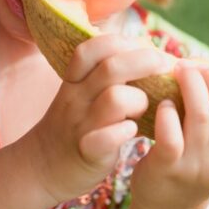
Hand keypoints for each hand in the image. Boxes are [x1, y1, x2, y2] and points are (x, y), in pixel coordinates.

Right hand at [25, 34, 169, 203]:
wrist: (44, 167)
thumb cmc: (78, 122)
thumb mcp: (83, 92)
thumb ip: (107, 73)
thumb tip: (149, 52)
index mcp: (76, 80)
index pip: (91, 48)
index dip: (120, 41)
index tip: (143, 46)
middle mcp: (76, 98)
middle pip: (111, 67)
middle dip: (144, 60)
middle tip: (164, 65)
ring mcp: (81, 125)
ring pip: (115, 98)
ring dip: (139, 99)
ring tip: (143, 107)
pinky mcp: (89, 152)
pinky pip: (109, 137)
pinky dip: (127, 131)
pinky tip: (133, 131)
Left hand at [129, 60, 208, 208]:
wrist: (167, 204)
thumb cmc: (197, 163)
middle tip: (200, 67)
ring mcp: (195, 167)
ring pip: (201, 114)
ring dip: (191, 84)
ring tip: (182, 70)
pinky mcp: (167, 167)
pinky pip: (170, 133)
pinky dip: (168, 110)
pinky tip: (165, 103)